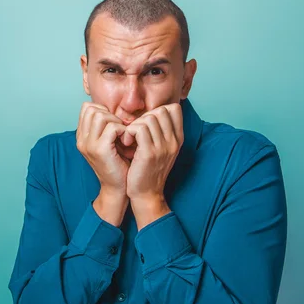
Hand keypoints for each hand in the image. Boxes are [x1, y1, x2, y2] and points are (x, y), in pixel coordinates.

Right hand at [76, 102, 129, 225]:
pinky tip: (127, 141)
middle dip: (110, 114)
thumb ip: (105, 126)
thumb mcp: (108, 142)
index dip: (103, 109)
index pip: (86, 107)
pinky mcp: (100, 149)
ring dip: (117, 121)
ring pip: (101, 115)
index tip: (114, 123)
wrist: (117, 188)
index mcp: (81, 137)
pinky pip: (112, 127)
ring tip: (123, 135)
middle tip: (120, 129)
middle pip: (92, 109)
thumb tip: (113, 108)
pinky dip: (123, 130)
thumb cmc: (118, 164)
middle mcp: (81, 139)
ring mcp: (88, 144)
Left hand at [122, 103, 183, 228]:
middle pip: (160, 111)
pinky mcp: (149, 153)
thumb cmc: (148, 170)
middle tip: (134, 132)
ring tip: (129, 139)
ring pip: (148, 118)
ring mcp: (163, 147)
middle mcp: (173, 142)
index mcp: (178, 139)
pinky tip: (126, 143)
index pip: (173, 109)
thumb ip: (160, 132)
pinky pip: (138, 129)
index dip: (157, 110)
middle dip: (143, 117)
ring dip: (134, 126)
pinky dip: (128, 132)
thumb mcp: (160, 149)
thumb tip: (149, 112)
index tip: (145, 124)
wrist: (146, 195)